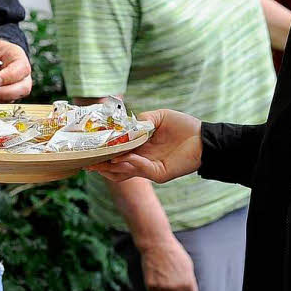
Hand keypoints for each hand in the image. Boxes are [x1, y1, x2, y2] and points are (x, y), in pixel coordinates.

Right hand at [87, 109, 202, 182]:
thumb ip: (142, 120)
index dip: (104, 151)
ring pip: (125, 171)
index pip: (118, 152)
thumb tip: (127, 126)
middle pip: (117, 166)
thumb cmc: (184, 126)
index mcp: (141, 147)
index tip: (89, 148)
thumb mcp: (159, 117)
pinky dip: (130, 164)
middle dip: (101, 164)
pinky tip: (121, 158)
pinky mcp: (159, 173)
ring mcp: (150, 168)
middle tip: (86, 161)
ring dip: (111, 167)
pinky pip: (141, 169)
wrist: (204, 138)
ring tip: (97, 163)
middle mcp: (142, 159)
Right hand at [140, 237, 198, 290]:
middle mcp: (177, 288)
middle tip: (171, 284)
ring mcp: (163, 288)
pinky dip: (155, 288)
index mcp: (188, 284)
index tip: (183, 289)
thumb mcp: (188, 266)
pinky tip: (155, 276)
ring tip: (163, 279)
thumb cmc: (173, 252)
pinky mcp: (152, 287)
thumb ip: (188, 281)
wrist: (157, 244)